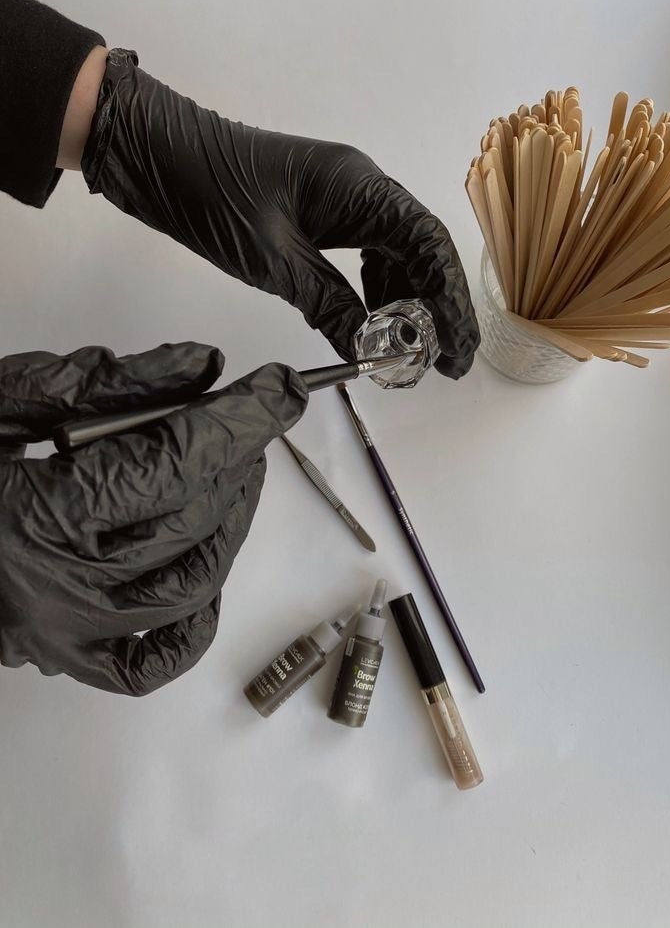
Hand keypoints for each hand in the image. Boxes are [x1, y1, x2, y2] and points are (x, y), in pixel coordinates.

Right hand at [0, 345, 307, 694]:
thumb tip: (202, 368)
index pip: (175, 461)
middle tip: (248, 426)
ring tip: (232, 482)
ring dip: (229, 528)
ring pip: (190, 589)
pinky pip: (153, 663)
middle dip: (237, 464)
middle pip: (191, 522)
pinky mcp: (66, 660)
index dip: (240, 420)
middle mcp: (56, 586)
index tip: (280, 391)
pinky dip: (194, 621)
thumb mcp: (0, 402)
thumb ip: (103, 382)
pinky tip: (201, 574)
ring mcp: (65, 633)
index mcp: (35, 514)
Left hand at [81, 49, 479, 377]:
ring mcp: (343, 198)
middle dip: (436, 307)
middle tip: (442, 361)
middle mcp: (363, 189)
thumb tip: (366, 348)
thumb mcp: (272, 261)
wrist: (155, 154)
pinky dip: (374, 291)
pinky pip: (365, 253)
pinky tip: (371, 323)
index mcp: (361, 188)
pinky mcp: (321, 212)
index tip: (455, 348)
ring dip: (406, 302)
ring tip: (407, 351)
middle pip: (421, 251)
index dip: (450, 301)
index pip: (428, 245)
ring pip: (395, 254)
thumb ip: (328, 304)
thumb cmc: (208, 191)